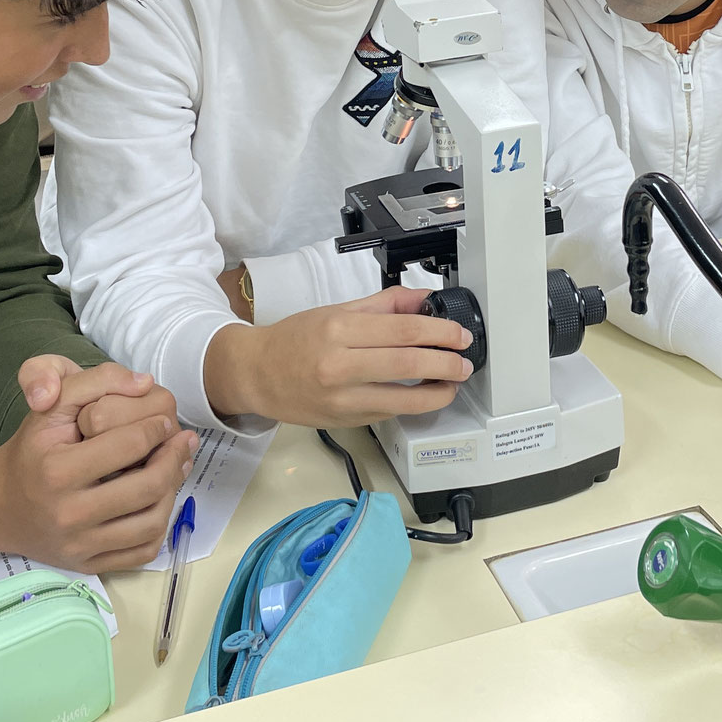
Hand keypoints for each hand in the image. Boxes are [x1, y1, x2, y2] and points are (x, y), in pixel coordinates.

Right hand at [0, 359, 196, 572]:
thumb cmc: (31, 450)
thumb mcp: (52, 406)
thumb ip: (96, 381)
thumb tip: (145, 382)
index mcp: (58, 470)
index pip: (129, 445)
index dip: (157, 428)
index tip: (165, 420)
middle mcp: (68, 514)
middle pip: (147, 487)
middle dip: (174, 459)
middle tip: (184, 441)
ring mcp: (79, 545)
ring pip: (151, 523)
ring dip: (173, 491)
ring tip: (177, 467)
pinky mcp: (88, 565)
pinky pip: (143, 552)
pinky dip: (161, 525)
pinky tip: (160, 500)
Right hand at [205, 288, 474, 426]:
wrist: (256, 374)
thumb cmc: (296, 339)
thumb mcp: (338, 311)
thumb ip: (385, 305)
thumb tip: (425, 299)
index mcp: (340, 329)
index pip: (403, 330)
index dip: (440, 332)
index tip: (459, 335)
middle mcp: (340, 365)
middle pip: (408, 364)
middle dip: (446, 363)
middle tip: (464, 361)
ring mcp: (342, 398)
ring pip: (403, 399)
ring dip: (438, 392)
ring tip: (453, 383)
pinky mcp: (344, 421)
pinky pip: (389, 412)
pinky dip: (414, 405)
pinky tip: (427, 396)